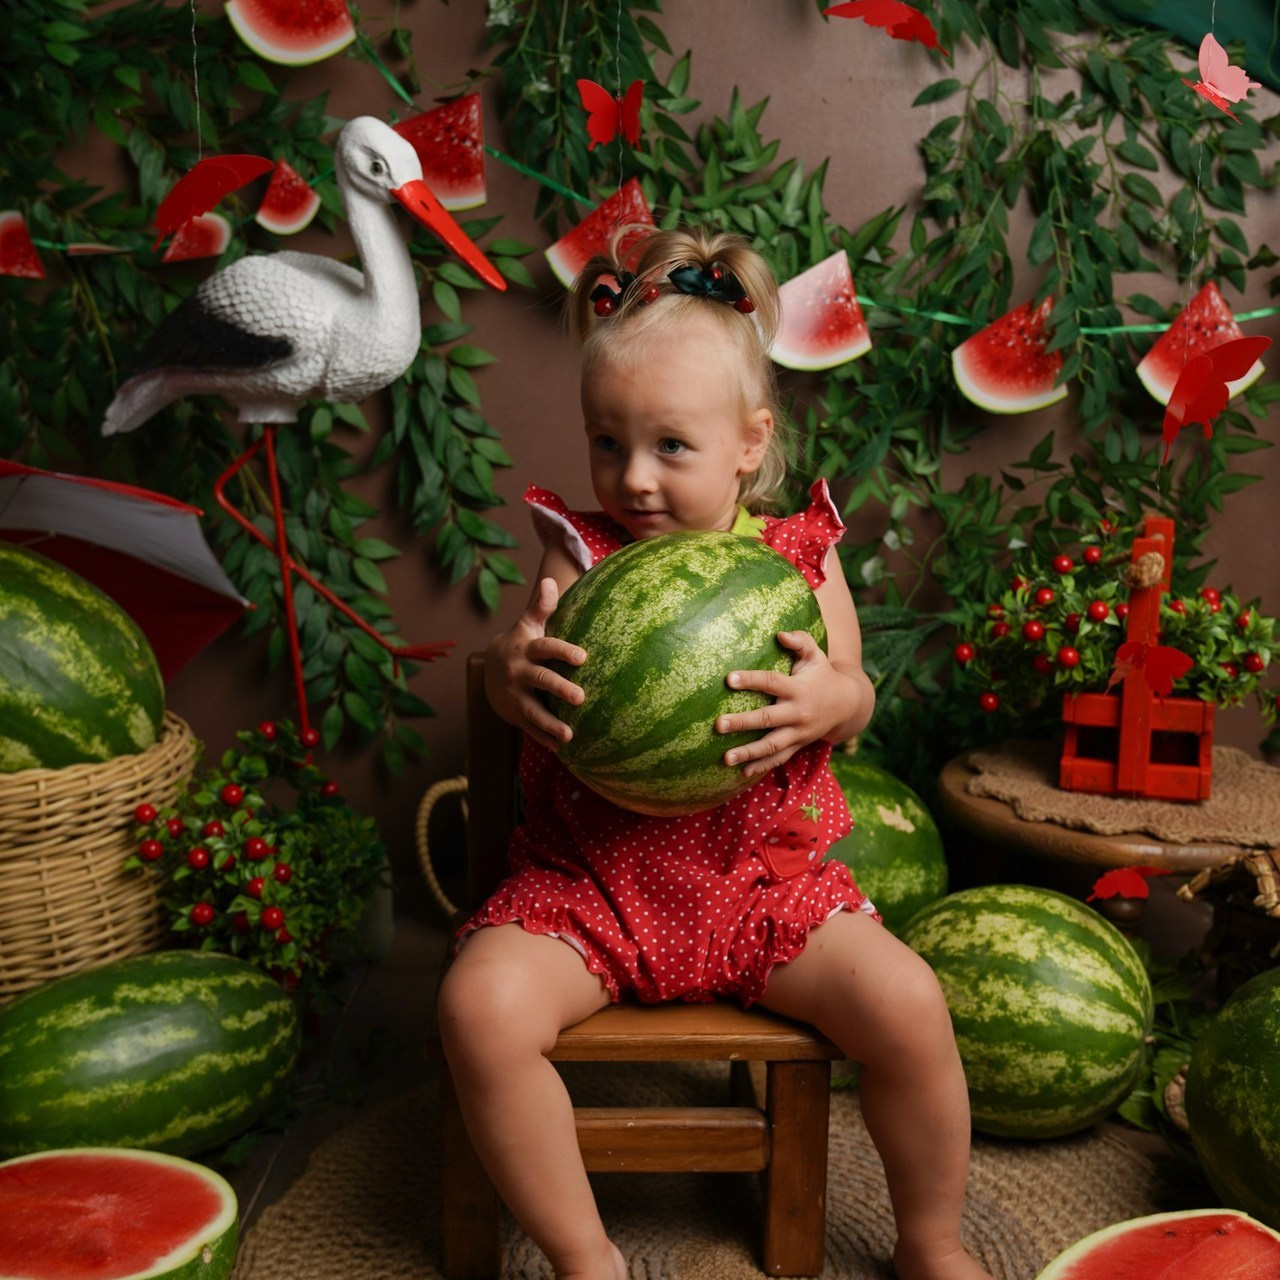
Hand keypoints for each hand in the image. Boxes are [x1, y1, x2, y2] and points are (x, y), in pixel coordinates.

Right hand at [485, 577, 585, 751]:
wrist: (489, 668)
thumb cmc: (521, 642)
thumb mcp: (527, 624)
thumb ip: (541, 606)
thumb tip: (550, 580)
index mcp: (525, 649)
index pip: (545, 648)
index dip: (562, 651)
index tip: (583, 656)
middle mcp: (519, 672)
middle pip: (540, 680)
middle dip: (559, 689)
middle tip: (581, 697)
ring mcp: (515, 695)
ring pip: (532, 710)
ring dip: (550, 724)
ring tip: (569, 735)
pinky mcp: (515, 713)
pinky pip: (529, 728)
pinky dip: (543, 738)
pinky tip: (561, 748)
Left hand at [715, 631, 848, 778]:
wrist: (847, 706)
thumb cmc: (823, 675)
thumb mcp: (816, 655)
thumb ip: (800, 641)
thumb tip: (780, 634)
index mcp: (798, 689)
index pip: (772, 682)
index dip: (751, 680)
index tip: (729, 679)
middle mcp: (798, 713)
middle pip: (767, 719)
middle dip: (742, 723)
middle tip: (718, 725)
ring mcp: (798, 733)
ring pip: (771, 746)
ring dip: (748, 753)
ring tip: (725, 758)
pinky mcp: (798, 745)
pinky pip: (779, 759)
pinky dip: (761, 767)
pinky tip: (742, 773)